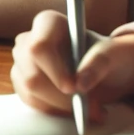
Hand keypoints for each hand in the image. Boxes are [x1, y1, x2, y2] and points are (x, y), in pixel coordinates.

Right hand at [11, 10, 133, 119]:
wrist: (102, 69)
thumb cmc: (106, 56)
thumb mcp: (111, 55)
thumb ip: (97, 65)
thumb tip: (80, 85)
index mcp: (49, 23)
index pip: (39, 47)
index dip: (54, 70)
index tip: (74, 88)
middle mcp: (29, 39)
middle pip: (32, 73)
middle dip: (61, 97)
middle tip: (92, 107)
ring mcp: (23, 61)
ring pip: (29, 90)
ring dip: (61, 107)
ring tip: (89, 109)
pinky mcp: (22, 81)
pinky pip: (31, 101)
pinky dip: (55, 111)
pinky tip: (74, 109)